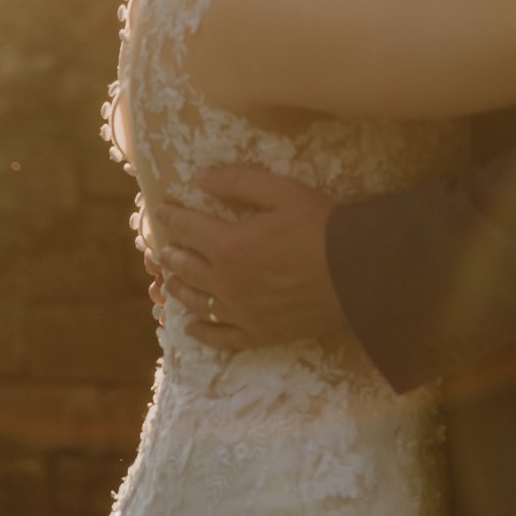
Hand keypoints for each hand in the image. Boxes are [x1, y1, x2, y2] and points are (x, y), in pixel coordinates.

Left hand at [156, 166, 345, 350]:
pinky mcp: (258, 333)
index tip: (161, 211)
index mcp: (228, 245)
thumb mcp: (281, 191)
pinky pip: (221, 337)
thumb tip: (199, 178)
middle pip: (187, 267)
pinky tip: (192, 328)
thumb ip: (238, 182)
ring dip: (179, 290)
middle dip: (172, 256)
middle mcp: (226, 282)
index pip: (188, 228)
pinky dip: (202, 332)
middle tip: (163, 251)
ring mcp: (240, 311)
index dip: (172, 217)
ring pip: (197, 302)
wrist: (354, 271)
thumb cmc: (320, 225)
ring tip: (169, 283)